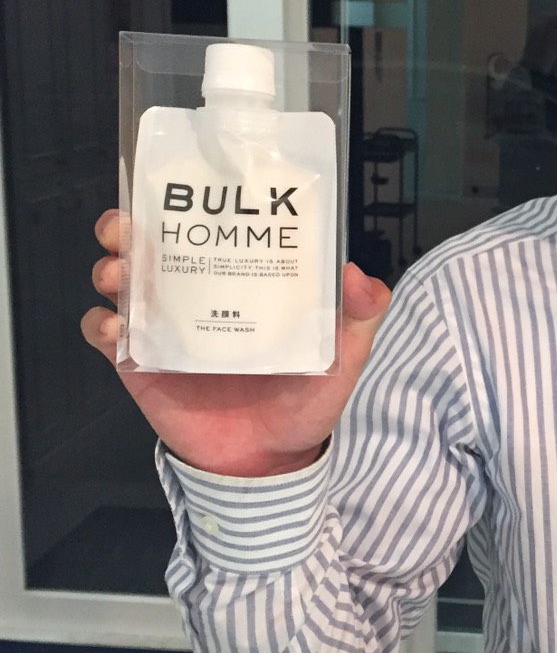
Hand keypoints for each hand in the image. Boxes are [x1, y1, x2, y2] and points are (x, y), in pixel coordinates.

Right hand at [81, 209, 391, 477]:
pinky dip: (101, 326)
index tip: (183, 188)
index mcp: (240, 282)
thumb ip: (359, 316)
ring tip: (120, 273)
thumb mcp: (343, 356)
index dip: (190, 205)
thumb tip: (358, 275)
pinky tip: (115, 327)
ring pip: (121, 283)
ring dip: (111, 268)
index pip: (209, 230)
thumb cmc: (304, 403)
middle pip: (150, 247)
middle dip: (128, 227)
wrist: (268, 463)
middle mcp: (197, 297)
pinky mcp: (140, 365)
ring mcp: (164, 328)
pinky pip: (106, 337)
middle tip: (127, 226)